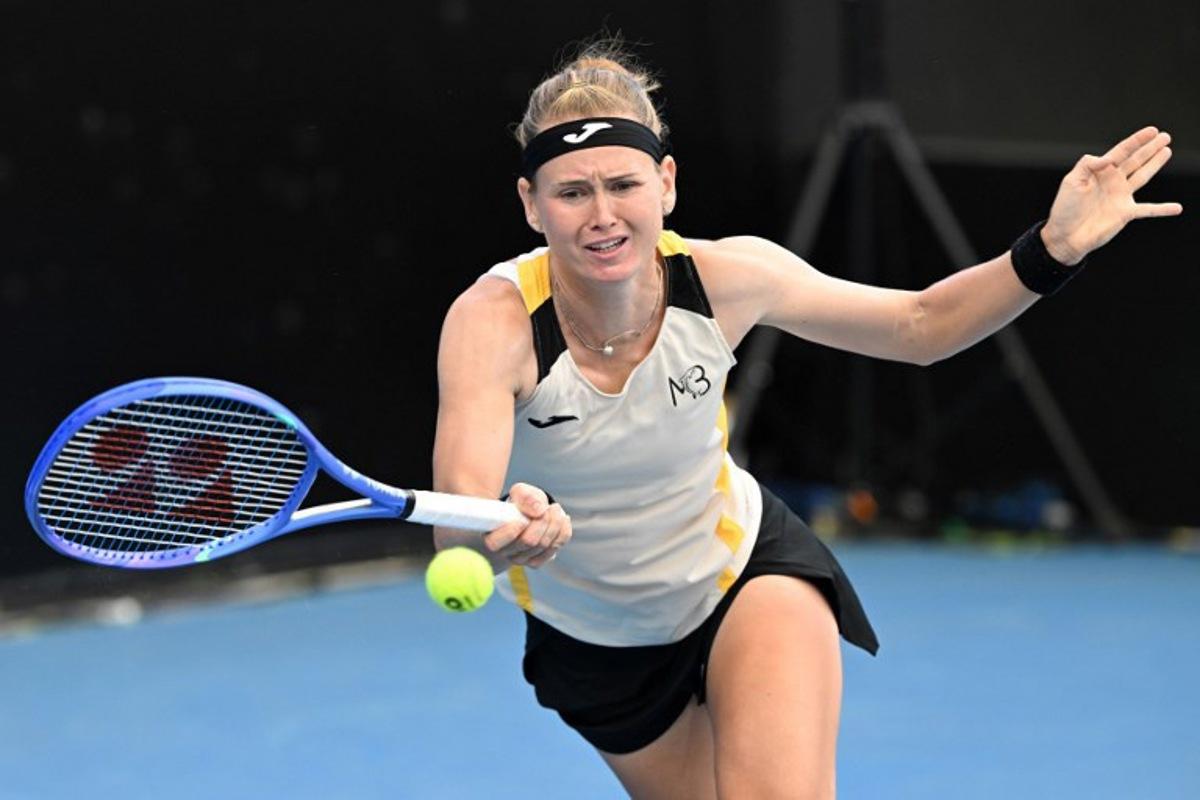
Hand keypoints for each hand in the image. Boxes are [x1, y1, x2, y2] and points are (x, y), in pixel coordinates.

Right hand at [484, 482, 570, 567]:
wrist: (529, 512)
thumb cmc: (520, 503)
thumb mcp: (520, 492)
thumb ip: (525, 497)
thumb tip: (538, 511)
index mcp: (491, 536)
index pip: (496, 543)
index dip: (511, 531)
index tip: (523, 518)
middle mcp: (505, 552)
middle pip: (528, 542)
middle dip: (542, 521)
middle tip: (547, 507)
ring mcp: (521, 560)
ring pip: (544, 545)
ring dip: (555, 524)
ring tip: (554, 509)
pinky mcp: (537, 561)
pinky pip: (555, 548)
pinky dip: (563, 532)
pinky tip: (562, 519)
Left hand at [1041, 126, 1183, 264]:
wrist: (1065, 236)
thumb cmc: (1065, 209)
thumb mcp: (1071, 181)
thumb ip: (1087, 164)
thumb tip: (1107, 158)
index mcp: (1100, 172)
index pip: (1122, 151)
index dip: (1137, 140)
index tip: (1152, 130)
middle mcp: (1113, 181)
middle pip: (1136, 160)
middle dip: (1150, 148)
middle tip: (1165, 136)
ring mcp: (1121, 196)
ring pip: (1143, 176)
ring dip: (1155, 164)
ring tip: (1167, 151)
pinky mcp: (1125, 213)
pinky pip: (1148, 210)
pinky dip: (1162, 209)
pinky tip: (1176, 208)